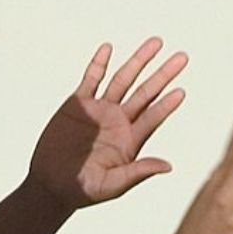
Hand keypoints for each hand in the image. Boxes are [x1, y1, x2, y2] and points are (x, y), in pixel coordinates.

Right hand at [25, 40, 188, 210]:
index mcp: (130, 140)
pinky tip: (108, 49)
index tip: (181, 91)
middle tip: (182, 57)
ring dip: (139, 61)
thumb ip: (138, 173)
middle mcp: (118, 122)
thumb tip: (168, 166)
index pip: (153, 117)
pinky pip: (91, 79)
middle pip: (145, 93)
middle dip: (162, 74)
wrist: (50, 185)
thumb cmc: (82, 191)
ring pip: (123, 80)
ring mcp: (99, 110)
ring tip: (157, 42)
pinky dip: (99, 64)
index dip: (166, 105)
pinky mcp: (78, 104)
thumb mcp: (112, 185)